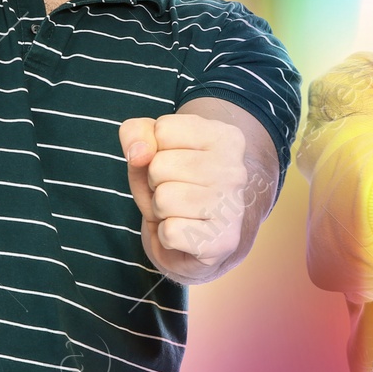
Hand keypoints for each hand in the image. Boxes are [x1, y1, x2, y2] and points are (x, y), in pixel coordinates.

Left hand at [120, 113, 249, 280]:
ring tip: (179, 211)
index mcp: (225, 137)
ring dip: (160, 209)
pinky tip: (186, 232)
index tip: (174, 164)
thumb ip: (136, 134)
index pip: (163, 130)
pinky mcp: (223, 241)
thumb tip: (139, 154)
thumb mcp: (149, 150)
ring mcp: (233, 207)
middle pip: (159, 166)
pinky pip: (169, 232)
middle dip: (154, 182)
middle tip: (175, 191)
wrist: (200, 237)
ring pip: (163, 199)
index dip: (154, 150)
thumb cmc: (174, 185)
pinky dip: (166, 236)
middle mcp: (236, 170)